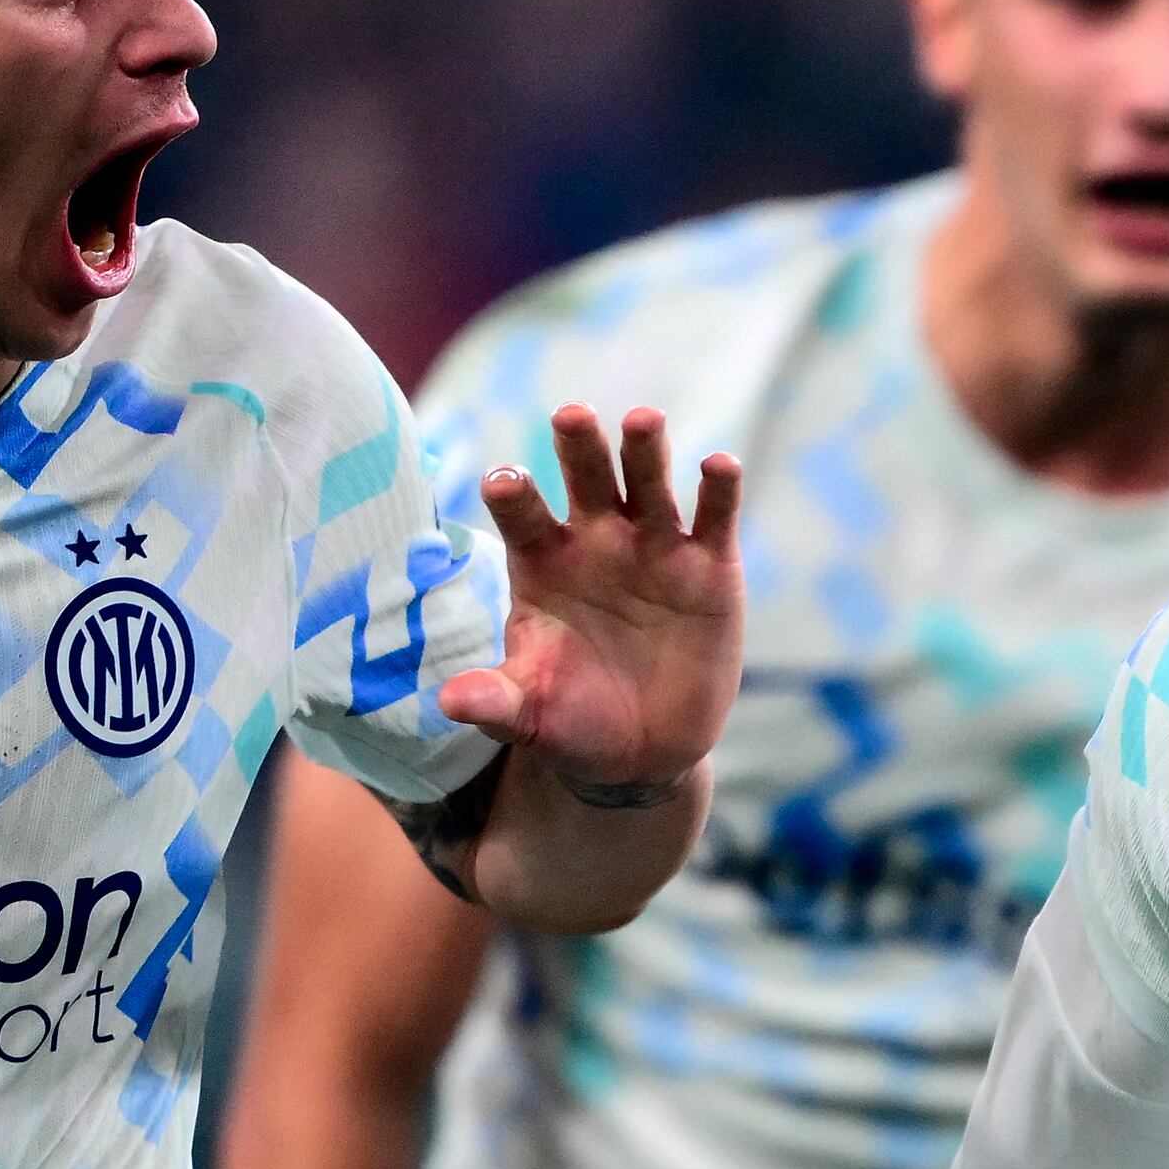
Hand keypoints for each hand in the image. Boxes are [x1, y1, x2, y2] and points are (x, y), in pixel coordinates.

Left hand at [459, 406, 742, 798]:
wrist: (644, 752)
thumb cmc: (571, 722)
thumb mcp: (529, 716)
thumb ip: (494, 700)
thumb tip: (449, 702)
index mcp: (542, 562)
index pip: (522, 516)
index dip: (513, 495)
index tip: (502, 481)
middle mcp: (597, 541)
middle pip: (585, 479)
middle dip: (579, 446)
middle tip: (570, 416)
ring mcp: (655, 547)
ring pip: (648, 483)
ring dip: (645, 450)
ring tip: (642, 420)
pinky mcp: (710, 566)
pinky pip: (714, 517)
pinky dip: (720, 489)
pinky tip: (719, 465)